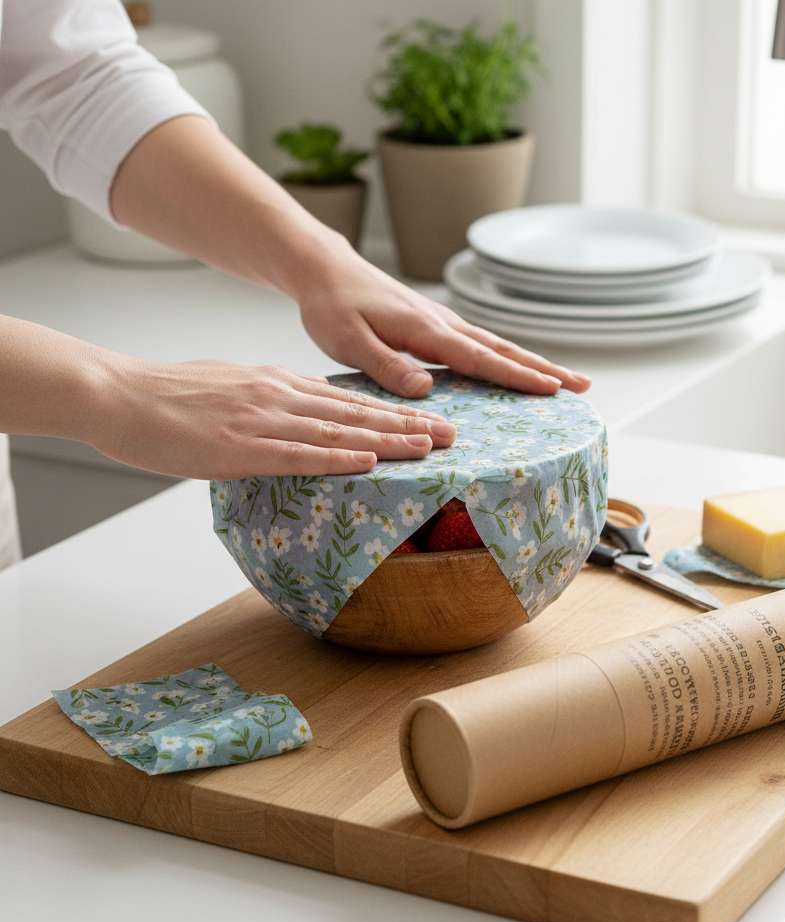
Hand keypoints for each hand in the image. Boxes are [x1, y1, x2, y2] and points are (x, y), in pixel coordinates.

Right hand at [91, 357, 456, 478]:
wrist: (117, 392)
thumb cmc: (168, 395)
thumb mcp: (231, 385)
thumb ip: (271, 399)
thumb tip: (301, 408)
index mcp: (278, 383)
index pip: (348, 399)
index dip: (392, 409)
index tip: (428, 418)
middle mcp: (280, 395)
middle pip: (357, 412)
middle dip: (408, 423)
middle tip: (451, 433)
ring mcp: (262, 420)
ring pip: (339, 431)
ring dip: (388, 439)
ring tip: (428, 447)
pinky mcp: (239, 447)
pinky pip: (297, 454)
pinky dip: (337, 457)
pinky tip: (369, 461)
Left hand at [295, 239, 592, 399]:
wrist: (326, 270)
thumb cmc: (332, 306)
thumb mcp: (348, 340)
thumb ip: (386, 365)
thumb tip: (427, 388)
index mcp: (425, 330)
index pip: (480, 358)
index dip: (517, 376)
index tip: (553, 389)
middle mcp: (442, 324)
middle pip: (503, 349)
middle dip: (544, 369)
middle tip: (583, 386)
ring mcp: (442, 323)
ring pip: (497, 345)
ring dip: (533, 363)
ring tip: (565, 381)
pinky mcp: (436, 326)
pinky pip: (481, 345)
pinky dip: (507, 357)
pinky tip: (519, 369)